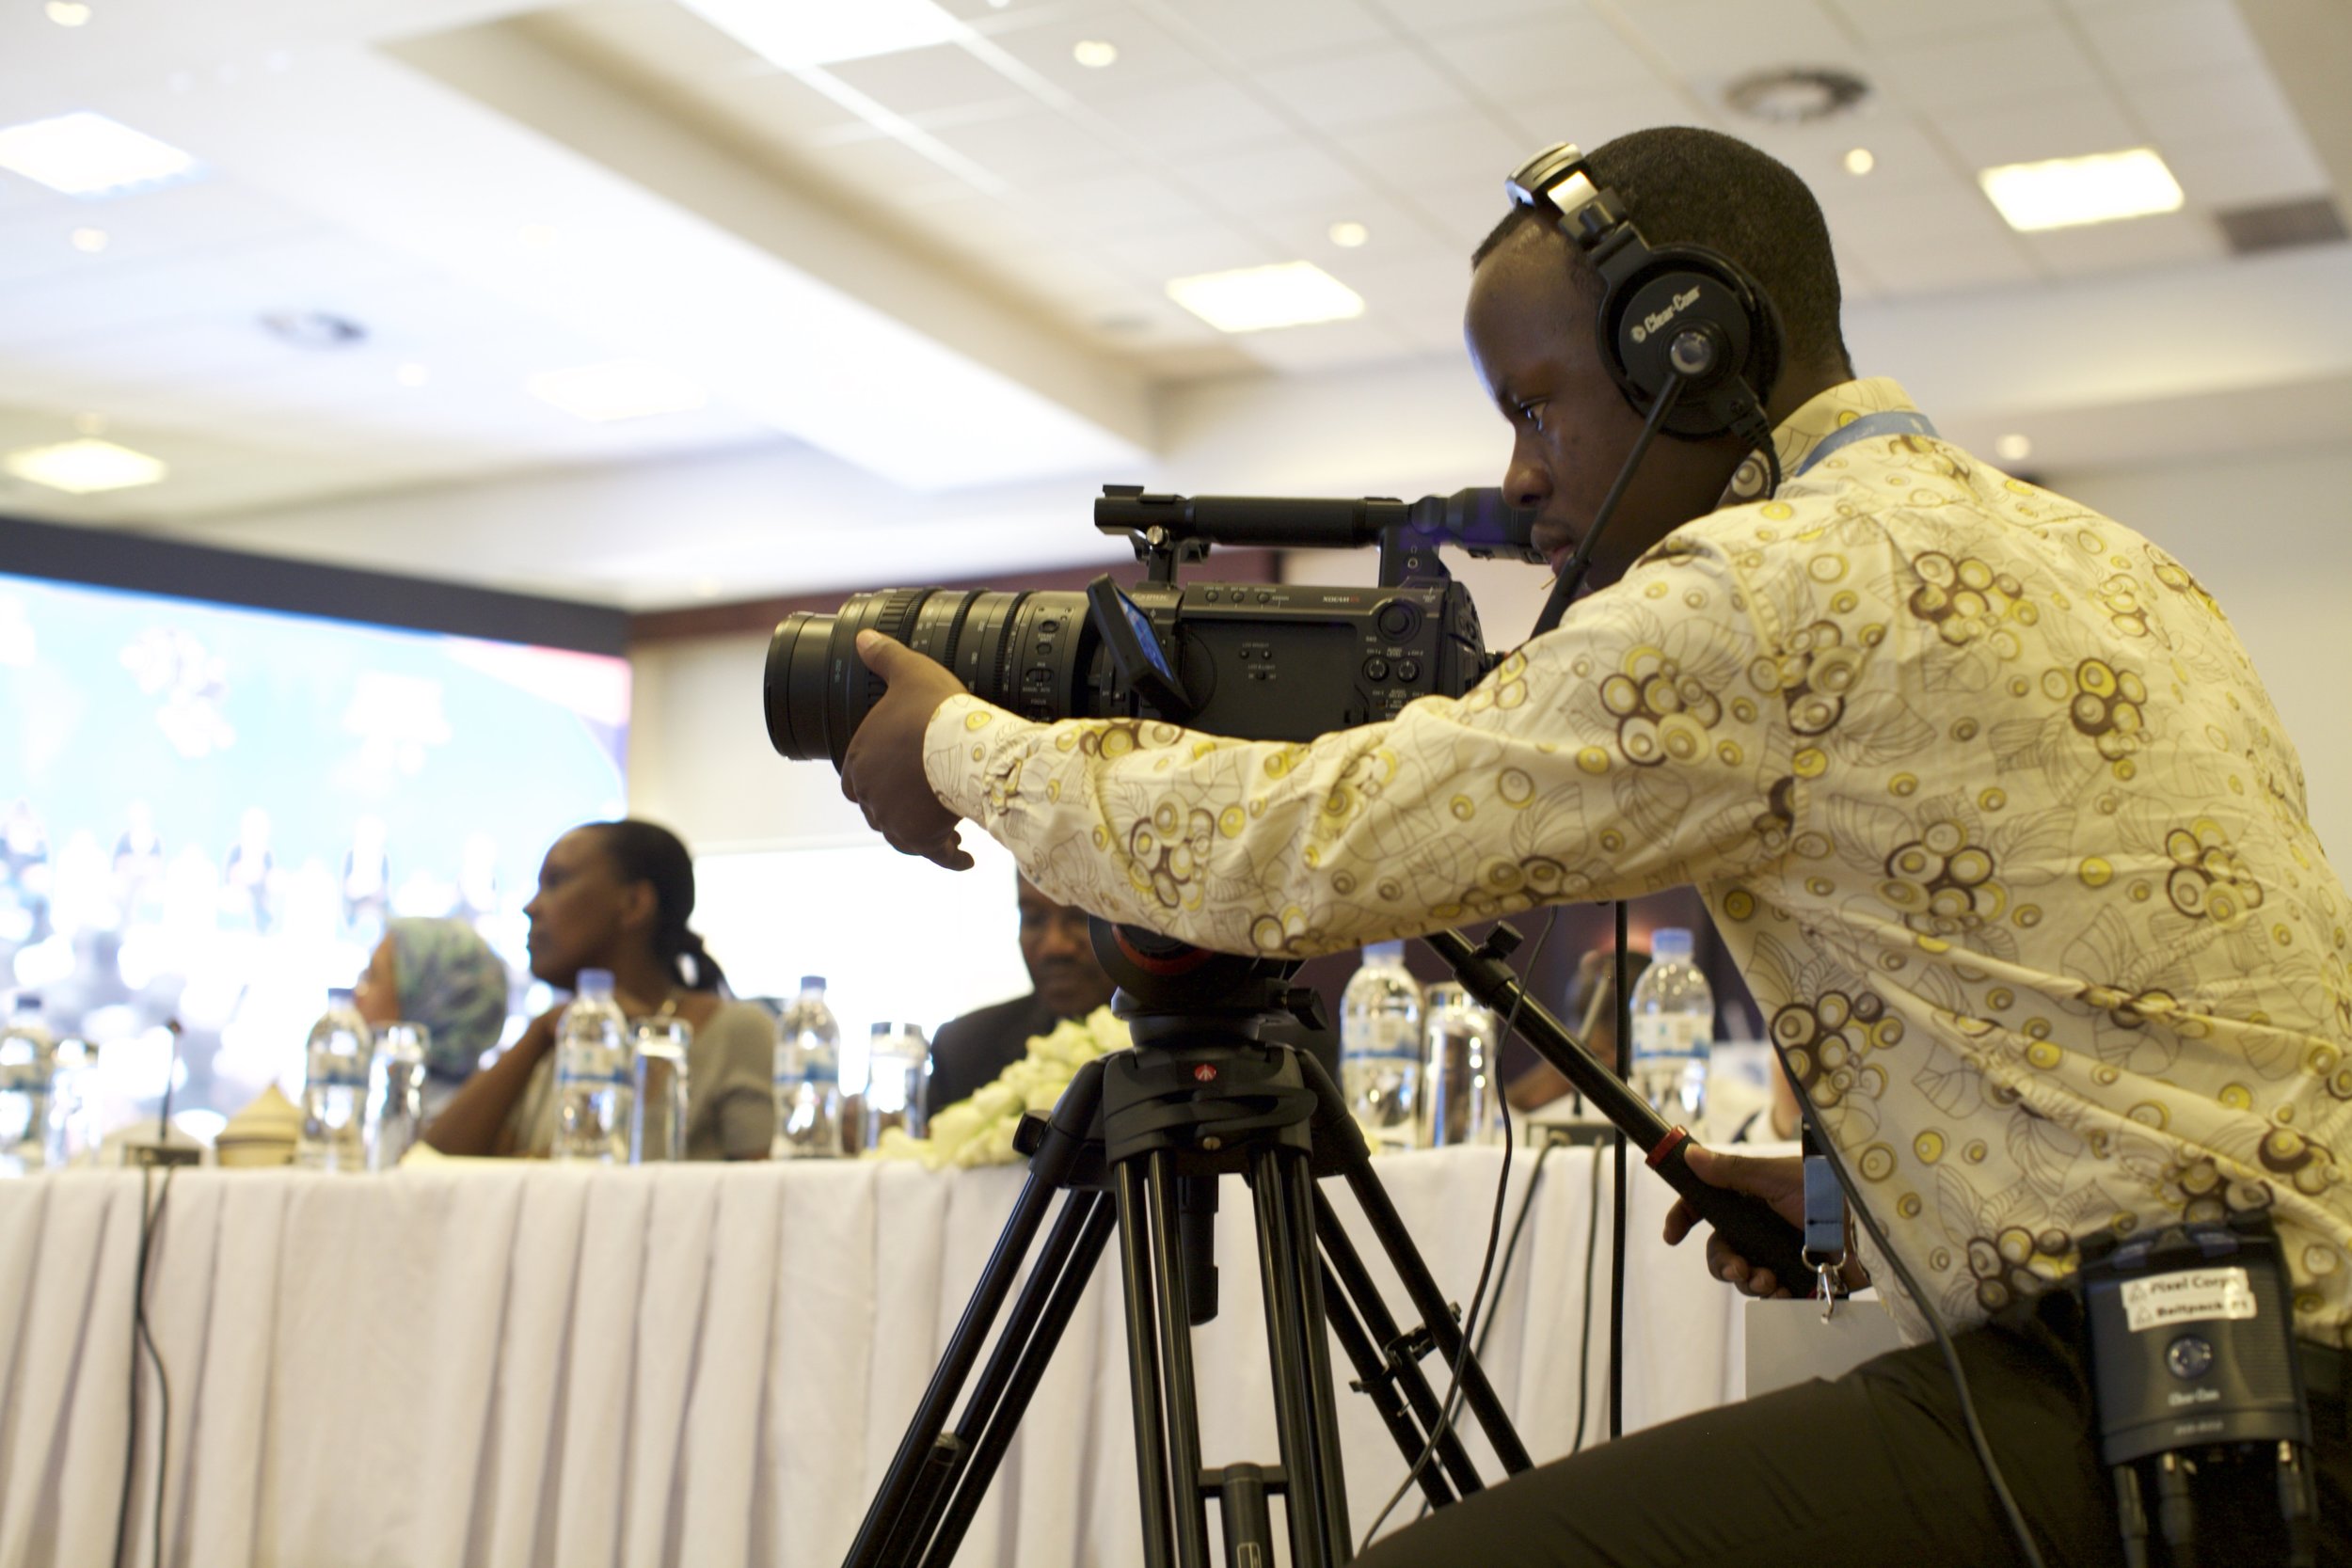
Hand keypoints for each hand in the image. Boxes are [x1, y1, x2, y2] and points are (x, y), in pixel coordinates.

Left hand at [841, 630, 975, 869]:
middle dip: (898, 807)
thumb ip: (885, 657)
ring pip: (904, 834)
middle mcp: (870, 796)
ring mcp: (895, 820)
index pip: (855, 781)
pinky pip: (937, 854)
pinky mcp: (923, 839)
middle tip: (924, 800)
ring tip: (947, 829)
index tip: (896, 778)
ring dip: (922, 833)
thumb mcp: (909, 673)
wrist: (965, 746)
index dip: (874, 780)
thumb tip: (863, 638)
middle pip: (879, 810)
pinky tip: (966, 857)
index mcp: (859, 760)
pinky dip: (950, 857)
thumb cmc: (934, 710)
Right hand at [1663, 1145, 1818, 1298]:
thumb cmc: (1826, 1190)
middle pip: (1720, 1249)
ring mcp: (1777, 1252)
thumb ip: (1731, 1172)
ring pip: (1743, 1276)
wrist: (1871, 1225)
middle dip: (1722, 1263)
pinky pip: (1771, 1295)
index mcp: (1750, 1198)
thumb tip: (1691, 1156)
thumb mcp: (1776, 1177)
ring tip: (1770, 1282)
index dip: (1683, 1218)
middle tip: (1738, 1270)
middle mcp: (1760, 1225)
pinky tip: (1785, 1291)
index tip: (1673, 1236)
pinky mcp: (1797, 1277)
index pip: (1705, 1206)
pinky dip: (1773, 1296)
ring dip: (1748, 1282)